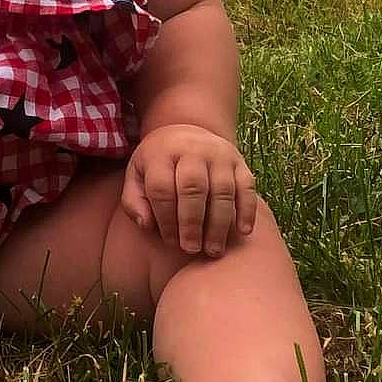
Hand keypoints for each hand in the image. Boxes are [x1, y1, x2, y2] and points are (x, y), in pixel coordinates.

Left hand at [121, 123, 256, 256]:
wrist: (187, 131)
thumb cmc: (158, 163)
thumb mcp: (137, 175)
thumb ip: (134, 201)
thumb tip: (146, 225)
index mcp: (161, 153)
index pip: (162, 188)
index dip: (166, 218)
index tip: (170, 241)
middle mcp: (192, 149)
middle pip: (193, 188)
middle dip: (192, 223)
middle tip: (191, 249)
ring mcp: (219, 154)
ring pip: (222, 190)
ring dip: (219, 223)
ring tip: (213, 249)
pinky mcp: (239, 162)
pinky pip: (247, 186)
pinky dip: (247, 210)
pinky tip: (242, 231)